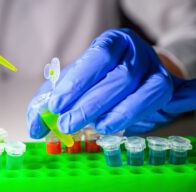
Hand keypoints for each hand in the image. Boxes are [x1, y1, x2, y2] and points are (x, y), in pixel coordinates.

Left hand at [27, 28, 190, 137]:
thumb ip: (49, 102)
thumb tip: (34, 126)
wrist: (135, 72)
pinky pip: (174, 97)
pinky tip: (159, 112)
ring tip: (97, 128)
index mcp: (109, 44)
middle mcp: (135, 52)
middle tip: (68, 125)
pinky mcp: (170, 86)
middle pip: (117, 78)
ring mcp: (155, 69)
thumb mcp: (72, 85)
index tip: (57, 105)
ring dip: (119, 113)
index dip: (76, 82)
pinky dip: (169, 105)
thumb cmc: (99, 80)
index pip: (94, 58)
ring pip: (143, 91)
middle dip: (90, 104)